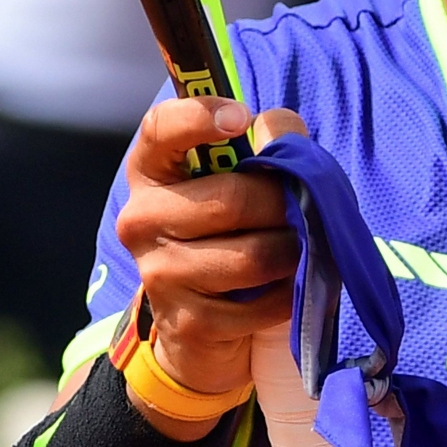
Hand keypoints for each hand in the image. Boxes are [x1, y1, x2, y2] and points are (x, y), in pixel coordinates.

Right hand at [113, 97, 307, 436]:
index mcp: (152, 171)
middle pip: (231, 200)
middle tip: (304, 210)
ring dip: (291, 252)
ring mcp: (159, 273)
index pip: (161, 129)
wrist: (204, 330)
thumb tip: (280, 128)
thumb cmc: (231, 233)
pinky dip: (287, 296)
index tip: (241, 117)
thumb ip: (268, 142)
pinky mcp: (186, 322)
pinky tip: (283, 289)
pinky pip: (260, 304)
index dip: (199, 116)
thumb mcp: (245, 180)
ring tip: (297, 249)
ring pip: (252, 256)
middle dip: (282, 204)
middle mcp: (142, 218)